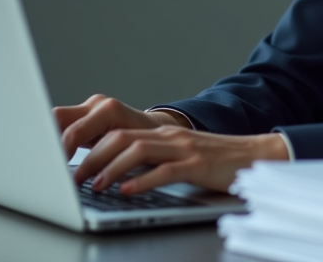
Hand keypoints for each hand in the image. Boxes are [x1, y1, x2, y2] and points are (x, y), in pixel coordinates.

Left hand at [54, 93, 287, 194]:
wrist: (254, 157)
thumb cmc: (213, 162)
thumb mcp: (176, 157)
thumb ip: (150, 160)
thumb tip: (114, 174)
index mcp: (160, 133)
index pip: (115, 130)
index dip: (89, 143)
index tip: (68, 160)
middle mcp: (168, 136)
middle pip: (120, 137)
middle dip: (91, 157)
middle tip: (74, 178)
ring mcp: (183, 149)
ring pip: (137, 150)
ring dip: (111, 168)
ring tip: (95, 186)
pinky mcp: (197, 166)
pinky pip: (164, 171)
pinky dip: (142, 181)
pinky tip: (127, 192)